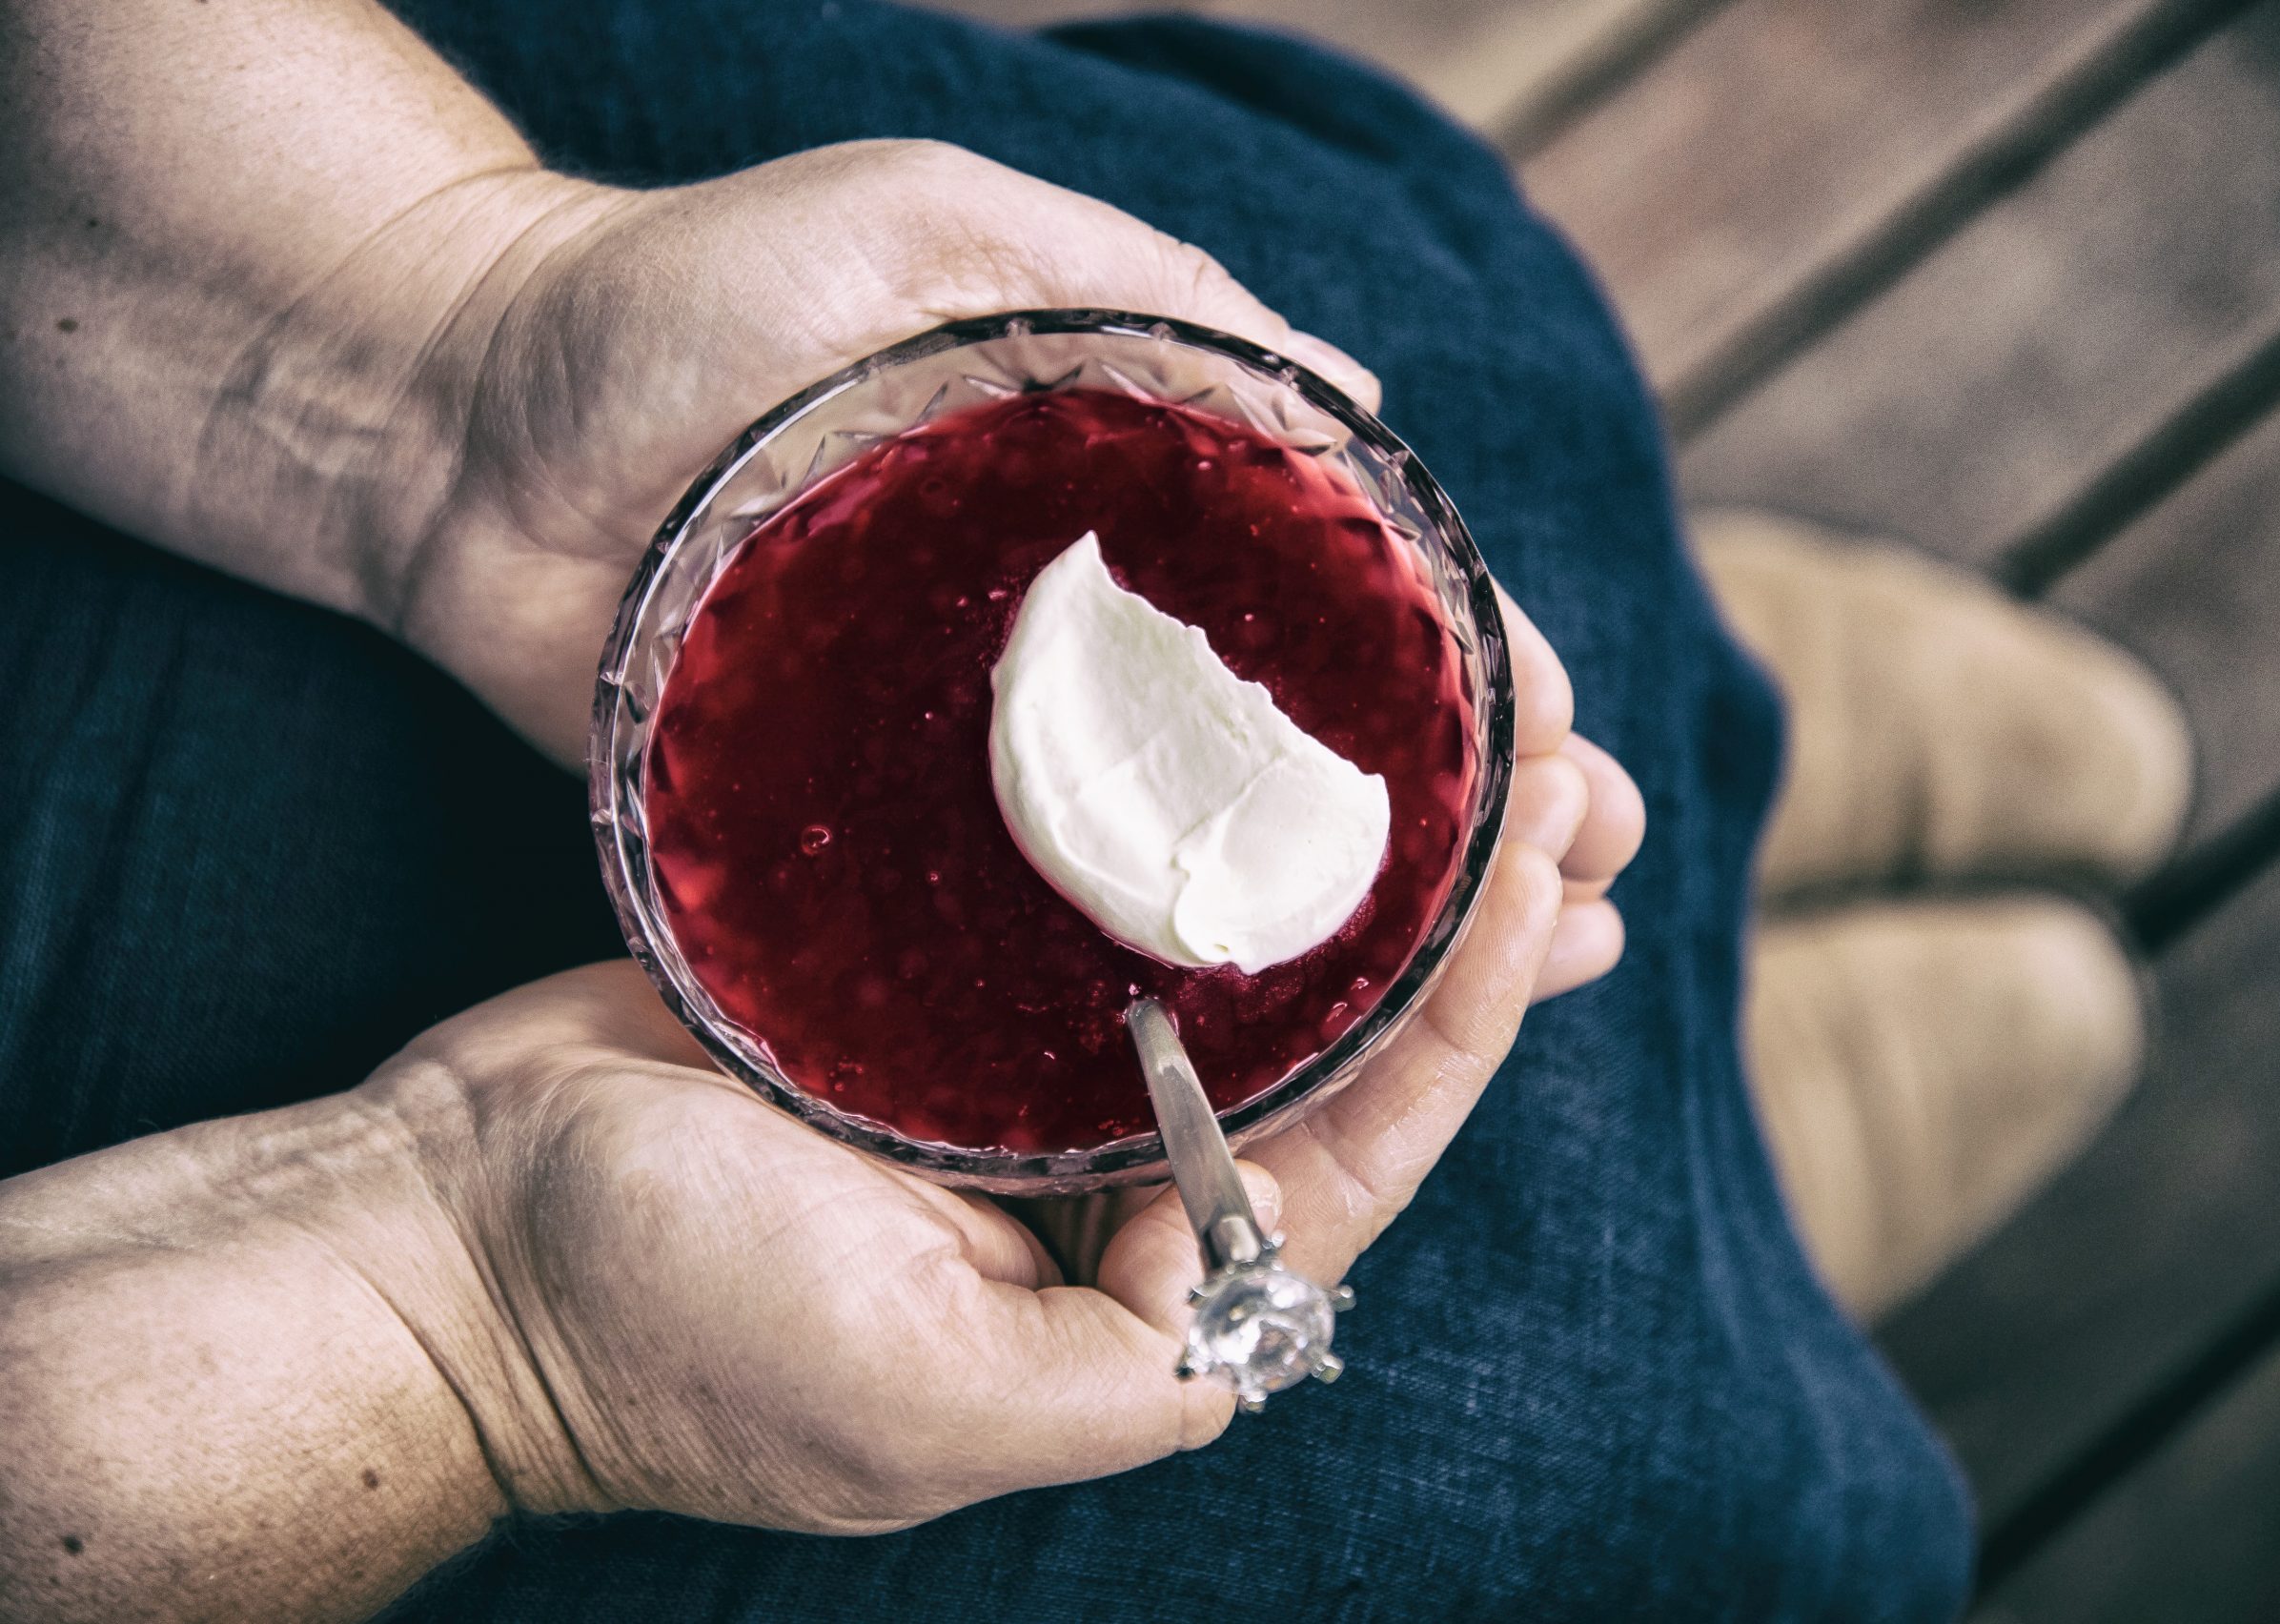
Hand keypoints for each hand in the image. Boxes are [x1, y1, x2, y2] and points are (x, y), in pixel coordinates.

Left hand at [369, 141, 1639, 992]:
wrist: (450, 428)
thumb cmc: (682, 300)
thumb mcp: (921, 230)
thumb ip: (1127, 290)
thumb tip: (1363, 401)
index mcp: (1115, 501)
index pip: (1339, 600)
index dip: (1470, 669)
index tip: (1572, 739)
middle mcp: (1073, 648)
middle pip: (1307, 755)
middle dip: (1463, 826)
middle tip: (1588, 892)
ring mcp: (983, 764)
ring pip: (1202, 870)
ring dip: (1362, 935)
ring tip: (1510, 978)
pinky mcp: (875, 854)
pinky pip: (1034, 942)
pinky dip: (1156, 998)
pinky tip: (1274, 1051)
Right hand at [369, 837, 1567, 1531]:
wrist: (445, 1232)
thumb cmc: (668, 1326)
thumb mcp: (924, 1403)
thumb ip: (1124, 1374)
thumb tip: (1271, 1300)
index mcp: (1133, 1289)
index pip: (1361, 1141)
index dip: (1470, 1004)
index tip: (1551, 865)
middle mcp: (1100, 1181)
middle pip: (1328, 1030)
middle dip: (1453, 902)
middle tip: (1562, 756)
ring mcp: (1017, 1072)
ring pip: (1233, 944)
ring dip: (1350, 839)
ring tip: (1476, 718)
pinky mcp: (930, 982)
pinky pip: (1094, 885)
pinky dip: (1188, 815)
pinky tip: (1264, 727)